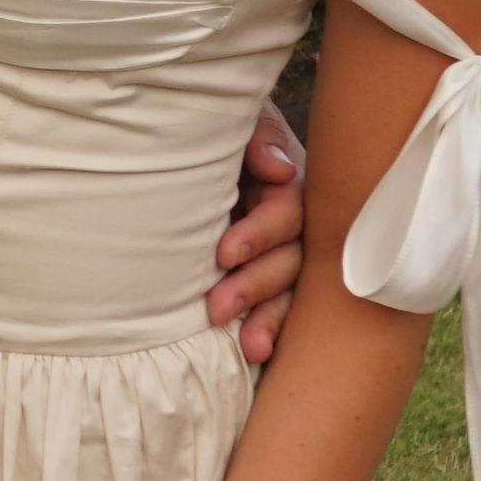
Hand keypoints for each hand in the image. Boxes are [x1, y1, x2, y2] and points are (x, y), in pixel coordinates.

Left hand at [206, 100, 307, 366]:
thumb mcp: (237, 125)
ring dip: (268, 318)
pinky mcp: (268, 288)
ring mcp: (283, 259)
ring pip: (288, 293)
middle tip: (216, 306)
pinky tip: (257, 355)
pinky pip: (279, 314)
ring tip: (248, 346)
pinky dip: (269, 332)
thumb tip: (280, 169)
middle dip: (255, 283)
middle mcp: (293, 226)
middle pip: (290, 258)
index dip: (260, 233)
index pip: (286, 212)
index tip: (223, 254)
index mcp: (287, 186)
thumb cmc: (217, 141)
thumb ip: (258, 137)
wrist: (187, 156)